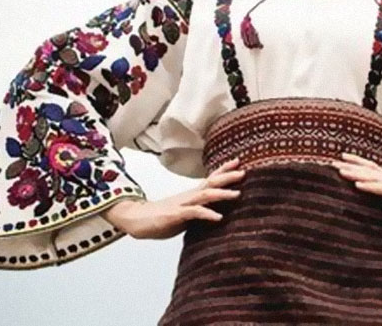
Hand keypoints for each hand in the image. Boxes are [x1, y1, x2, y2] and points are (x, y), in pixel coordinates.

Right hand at [104, 158, 245, 239]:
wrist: (137, 220)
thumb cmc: (161, 217)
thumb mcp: (184, 213)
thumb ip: (197, 210)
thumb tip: (214, 212)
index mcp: (191, 195)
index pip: (210, 179)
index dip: (224, 170)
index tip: (238, 162)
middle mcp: (189, 196)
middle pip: (211, 183)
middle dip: (227, 177)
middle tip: (243, 172)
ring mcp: (182, 204)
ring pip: (205, 195)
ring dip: (222, 194)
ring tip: (237, 194)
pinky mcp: (176, 215)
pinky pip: (194, 213)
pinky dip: (207, 214)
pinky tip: (219, 217)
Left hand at [332, 153, 381, 227]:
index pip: (374, 170)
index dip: (358, 163)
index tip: (341, 159)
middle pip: (370, 170)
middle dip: (351, 166)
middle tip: (332, 161)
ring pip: (375, 178)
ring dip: (357, 174)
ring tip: (340, 171)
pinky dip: (371, 187)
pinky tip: (359, 186)